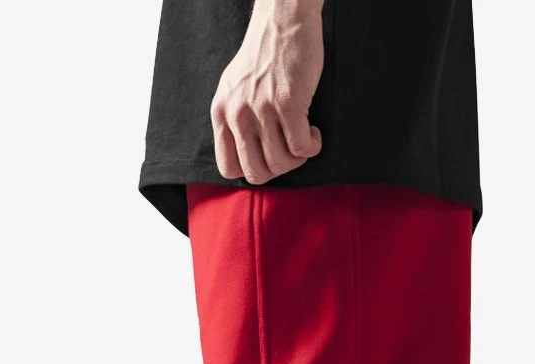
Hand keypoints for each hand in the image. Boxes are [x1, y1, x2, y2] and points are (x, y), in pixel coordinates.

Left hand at [211, 0, 324, 184]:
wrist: (282, 19)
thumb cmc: (264, 55)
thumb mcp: (235, 89)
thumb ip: (235, 121)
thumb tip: (248, 155)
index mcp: (221, 113)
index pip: (229, 168)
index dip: (252, 169)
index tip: (267, 156)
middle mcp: (237, 114)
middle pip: (256, 173)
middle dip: (278, 169)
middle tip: (288, 150)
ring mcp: (261, 109)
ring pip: (280, 163)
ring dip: (297, 157)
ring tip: (302, 135)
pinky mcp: (287, 103)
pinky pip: (301, 148)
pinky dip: (312, 146)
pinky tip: (313, 130)